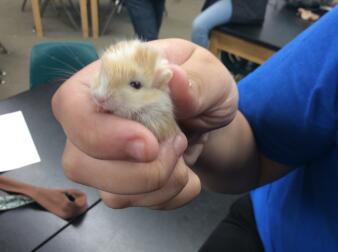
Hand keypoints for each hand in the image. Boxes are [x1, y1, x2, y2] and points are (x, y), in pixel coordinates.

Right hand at [52, 39, 236, 208]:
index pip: (72, 105)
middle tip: (179, 145)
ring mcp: (104, 156)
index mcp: (109, 80)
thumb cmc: (201, 91)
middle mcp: (95, 120)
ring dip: (161, 183)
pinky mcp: (120, 183)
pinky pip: (135, 204)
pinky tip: (185, 172)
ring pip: (110, 193)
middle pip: (80, 162)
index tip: (149, 145)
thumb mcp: (210, 75)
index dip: (101, 134)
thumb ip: (197, 79)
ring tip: (185, 156)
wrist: (208, 122)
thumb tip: (176, 78)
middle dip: (140, 171)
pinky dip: (169, 195)